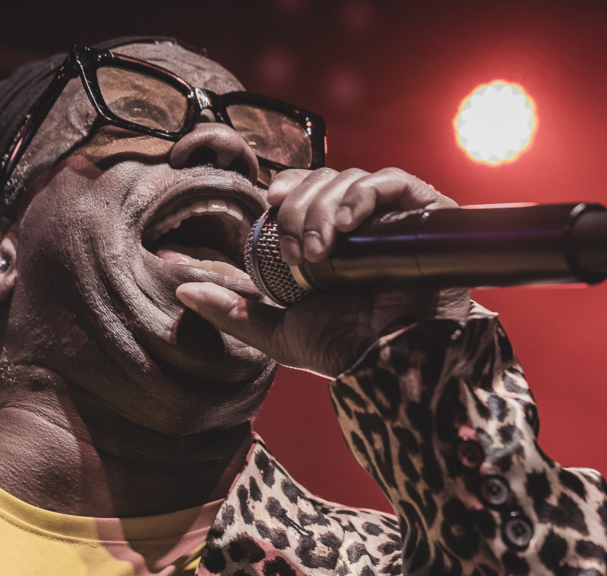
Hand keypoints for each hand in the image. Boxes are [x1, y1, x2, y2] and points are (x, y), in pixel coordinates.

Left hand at [176, 167, 471, 377]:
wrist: (391, 364)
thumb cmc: (343, 351)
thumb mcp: (276, 331)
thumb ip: (231, 311)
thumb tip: (181, 289)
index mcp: (328, 243)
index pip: (303, 193)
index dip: (286, 189)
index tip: (267, 201)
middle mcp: (360, 226)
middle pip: (322, 183)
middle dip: (300, 209)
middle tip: (297, 252)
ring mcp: (392, 219)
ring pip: (350, 180)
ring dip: (324, 207)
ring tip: (321, 252)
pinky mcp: (424, 217)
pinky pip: (392, 182)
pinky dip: (364, 194)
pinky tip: (347, 223)